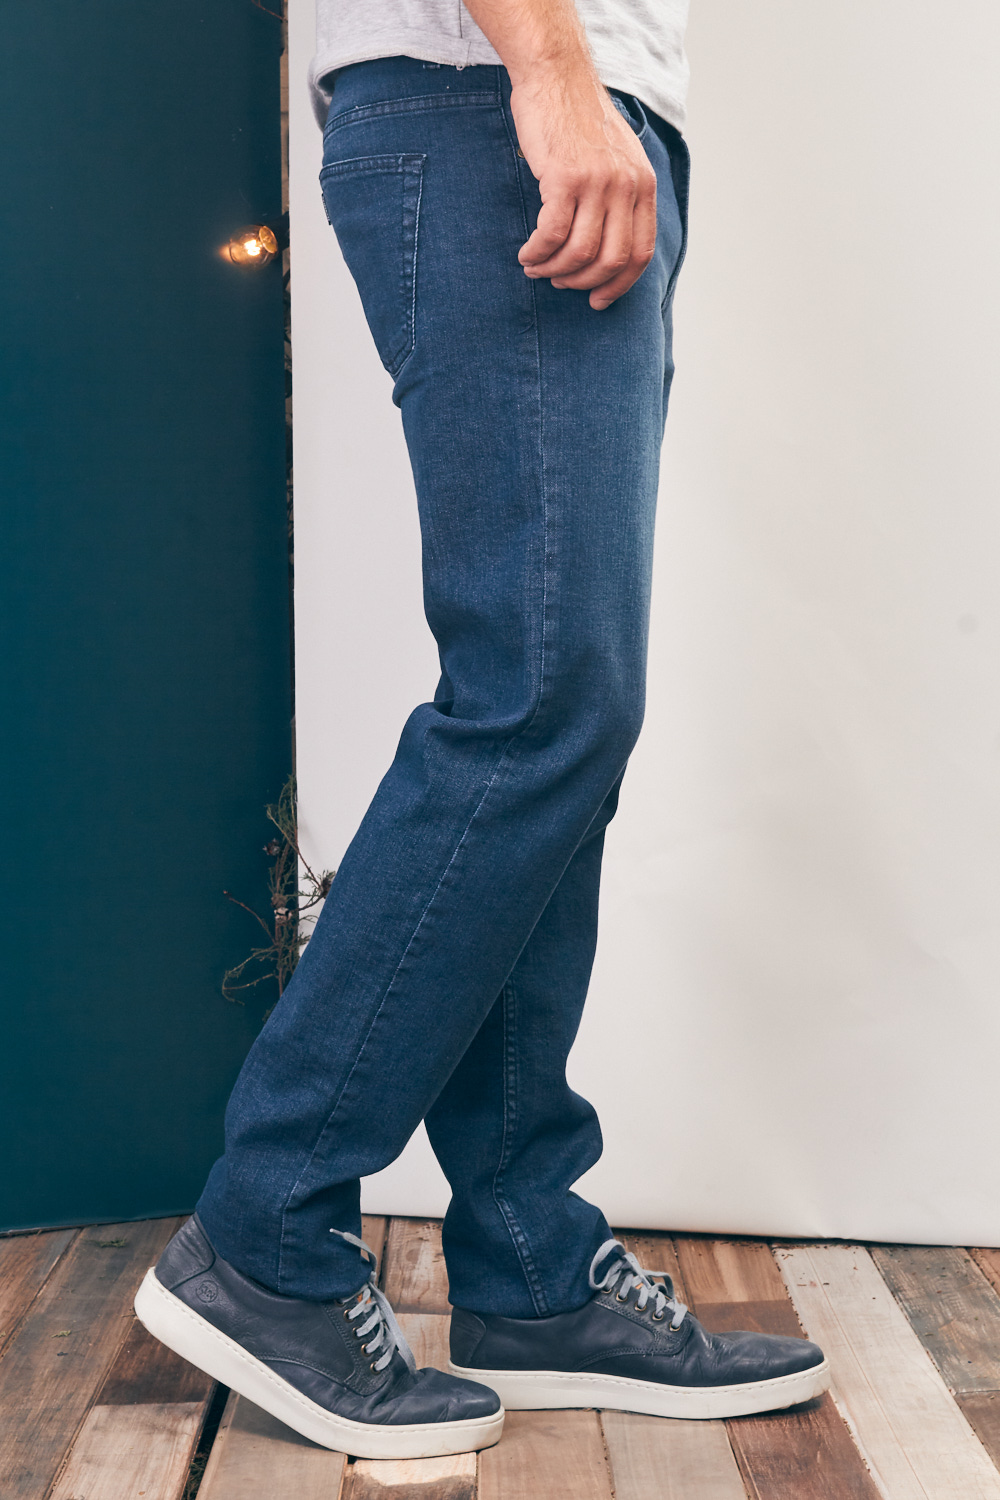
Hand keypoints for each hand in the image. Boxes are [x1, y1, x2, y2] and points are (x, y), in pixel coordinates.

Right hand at [511, 68, 656, 309]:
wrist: (556, 76)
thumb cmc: (578, 120)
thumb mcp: (617, 158)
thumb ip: (621, 196)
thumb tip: (608, 245)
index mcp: (643, 185)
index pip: (641, 252)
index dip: (620, 284)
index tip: (599, 300)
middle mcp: (626, 185)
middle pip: (612, 259)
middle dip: (584, 282)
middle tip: (561, 282)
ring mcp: (597, 182)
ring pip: (580, 252)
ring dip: (555, 269)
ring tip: (537, 268)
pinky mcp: (565, 177)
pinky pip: (552, 234)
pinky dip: (538, 253)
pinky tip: (527, 255)